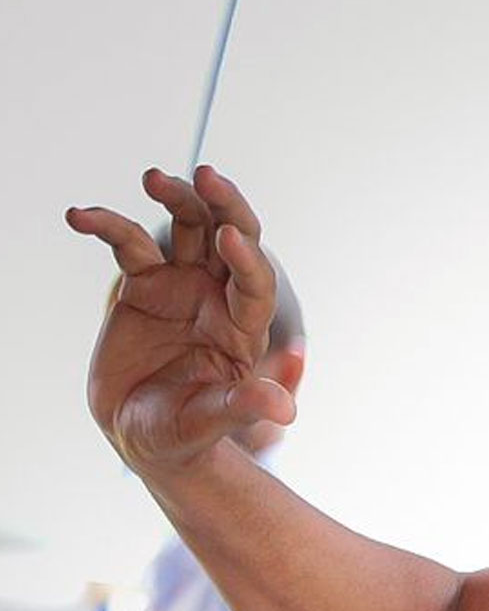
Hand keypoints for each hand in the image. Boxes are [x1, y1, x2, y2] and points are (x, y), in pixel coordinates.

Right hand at [66, 166, 286, 473]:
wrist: (140, 434)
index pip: (255, 283)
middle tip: (207, 175)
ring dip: (176, 198)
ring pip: (187, 228)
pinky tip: (79, 215)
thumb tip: (286, 412)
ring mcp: (183, 286)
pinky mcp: (144, 284)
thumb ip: (242, 407)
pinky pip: (129, 244)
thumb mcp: (209, 422)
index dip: (246, 259)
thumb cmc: (183, 433)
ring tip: (153, 177)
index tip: (230, 237)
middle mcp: (219, 298)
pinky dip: (107, 225)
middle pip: (231, 238)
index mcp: (244, 329)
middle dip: (225, 206)